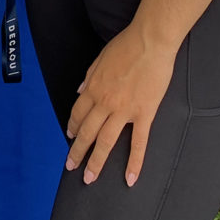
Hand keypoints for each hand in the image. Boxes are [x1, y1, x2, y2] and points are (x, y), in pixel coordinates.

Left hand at [64, 24, 175, 186]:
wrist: (150, 42)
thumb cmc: (126, 45)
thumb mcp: (100, 58)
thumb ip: (89, 77)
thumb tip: (80, 90)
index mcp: (94, 87)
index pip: (79, 113)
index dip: (73, 126)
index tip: (70, 136)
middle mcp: (105, 102)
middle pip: (88, 132)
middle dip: (77, 151)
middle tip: (71, 166)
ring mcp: (124, 110)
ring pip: (106, 141)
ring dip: (96, 161)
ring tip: (89, 177)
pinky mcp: (144, 114)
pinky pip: (138, 142)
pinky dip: (134, 162)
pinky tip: (130, 177)